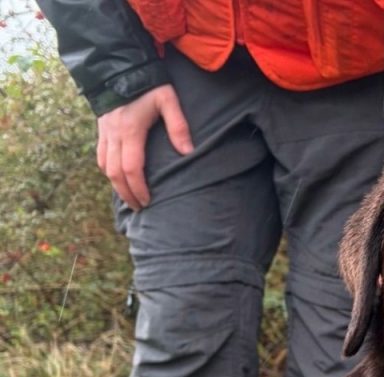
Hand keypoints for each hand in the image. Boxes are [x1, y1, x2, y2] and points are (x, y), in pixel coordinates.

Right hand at [96, 85, 193, 209]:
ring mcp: (104, 133)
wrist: (119, 66)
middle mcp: (113, 135)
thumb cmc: (148, 84)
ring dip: (116, 185)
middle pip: (114, 173)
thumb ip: (178, 126)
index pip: (130, 168)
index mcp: (130, 131)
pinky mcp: (101, 130)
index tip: (148, 201)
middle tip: (140, 207)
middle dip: (127, 193)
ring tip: (130, 198)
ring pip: (104, 167)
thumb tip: (187, 153)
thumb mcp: (168, 100)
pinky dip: (108, 172)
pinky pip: (100, 156)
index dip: (138, 188)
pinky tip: (118, 179)